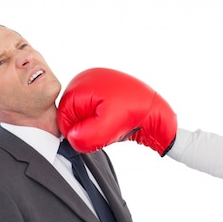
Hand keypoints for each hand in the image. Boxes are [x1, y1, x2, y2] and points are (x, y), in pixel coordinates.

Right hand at [57, 68, 176, 154]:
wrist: (160, 111)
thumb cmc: (139, 110)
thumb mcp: (109, 127)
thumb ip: (86, 136)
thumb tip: (72, 139)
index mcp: (81, 84)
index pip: (62, 117)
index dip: (77, 133)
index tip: (95, 135)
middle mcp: (86, 81)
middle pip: (73, 117)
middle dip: (88, 129)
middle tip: (108, 130)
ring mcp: (95, 87)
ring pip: (84, 118)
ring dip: (96, 128)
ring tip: (115, 125)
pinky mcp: (104, 95)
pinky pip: (95, 116)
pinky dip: (103, 124)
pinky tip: (116, 123)